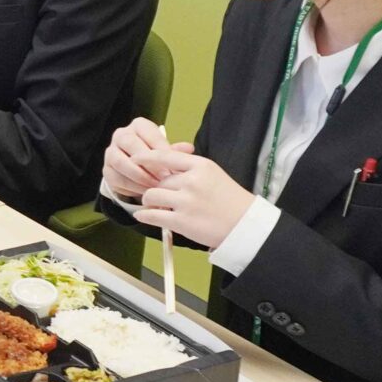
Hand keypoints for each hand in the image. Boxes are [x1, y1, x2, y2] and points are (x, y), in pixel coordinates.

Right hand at [103, 117, 192, 201]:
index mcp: (139, 126)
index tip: (172, 166)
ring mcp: (111, 152)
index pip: (149, 134)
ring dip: (138, 176)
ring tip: (154, 187)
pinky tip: (144, 193)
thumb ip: (176, 151)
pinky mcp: (106, 169)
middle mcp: (121, 135)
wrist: (139, 169)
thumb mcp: (167, 152)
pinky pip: (116, 178)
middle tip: (162, 178)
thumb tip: (189, 148)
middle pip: (130, 144)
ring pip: (120, 162)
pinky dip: (131, 187)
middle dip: (147, 163)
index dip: (161, 150)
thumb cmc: (156, 156)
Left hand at [134, 152, 258, 248]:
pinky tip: (143, 215)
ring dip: (149, 201)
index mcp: (201, 165)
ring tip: (155, 206)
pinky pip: (153, 215)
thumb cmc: (230, 200)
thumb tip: (162, 168)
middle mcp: (192, 181)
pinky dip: (144, 215)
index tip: (136, 158)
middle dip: (155, 188)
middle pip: (158, 180)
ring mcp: (186, 201)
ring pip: (151, 196)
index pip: (165, 156)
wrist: (246, 225)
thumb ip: (189, 169)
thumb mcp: (213, 174)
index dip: (146, 157)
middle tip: (158, 196)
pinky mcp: (182, 221)